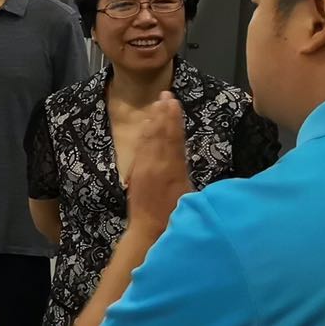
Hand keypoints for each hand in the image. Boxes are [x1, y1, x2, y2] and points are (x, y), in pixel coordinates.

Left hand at [125, 92, 191, 238]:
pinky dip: (144, 134)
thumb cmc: (175, 217)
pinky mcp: (136, 172)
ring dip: (153, 119)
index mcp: (172, 170)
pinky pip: (140, 148)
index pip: (173, 138)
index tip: (174, 103)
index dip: (173, 120)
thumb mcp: (188, 195)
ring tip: (157, 103)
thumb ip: (184, 172)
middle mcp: (156, 165)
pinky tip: (146, 125)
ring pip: (149, 138)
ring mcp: (143, 168)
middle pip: (160, 133)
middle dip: (163, 113)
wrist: (149, 231)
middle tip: (165, 94)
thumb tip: (183, 154)